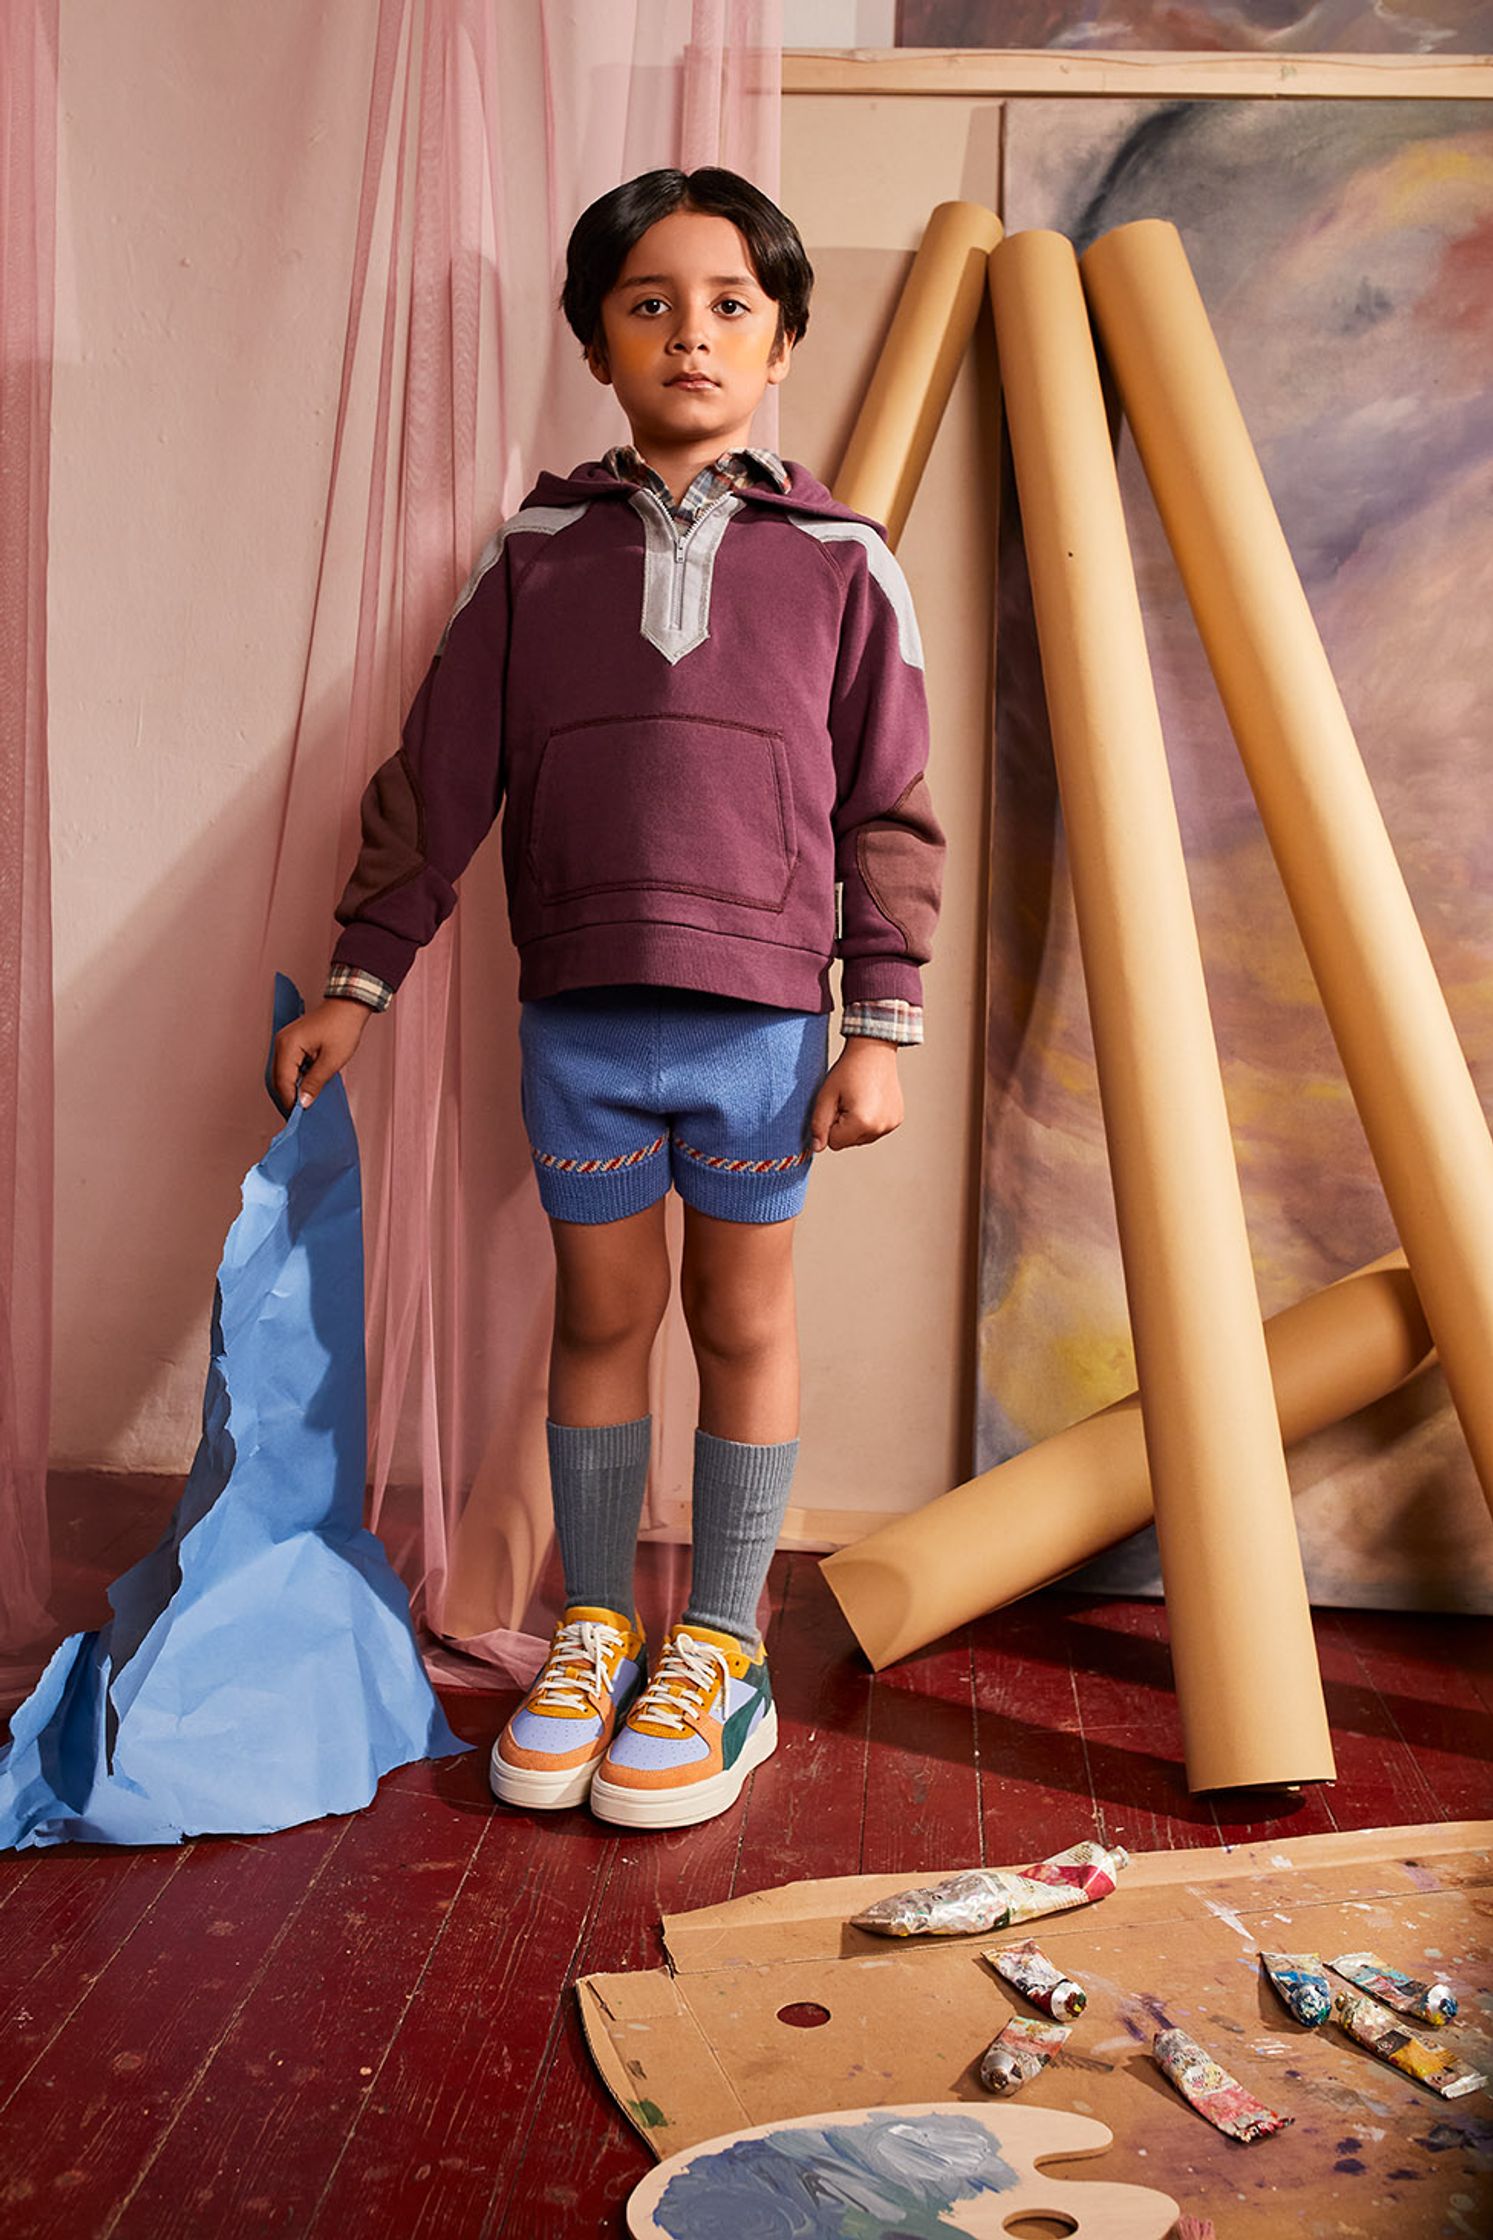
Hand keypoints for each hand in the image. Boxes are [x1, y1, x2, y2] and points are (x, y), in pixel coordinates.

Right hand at [271, 997, 372, 1115]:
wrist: (348, 1006)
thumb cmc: (343, 1027)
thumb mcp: (331, 1060)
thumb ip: (314, 1083)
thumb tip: (302, 1102)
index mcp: (288, 1045)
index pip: (283, 1081)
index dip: (290, 1101)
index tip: (298, 1117)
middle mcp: (281, 1043)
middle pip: (279, 1078)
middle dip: (289, 1096)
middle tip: (302, 1113)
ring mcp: (285, 1042)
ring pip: (283, 1073)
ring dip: (293, 1087)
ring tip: (306, 1101)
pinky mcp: (292, 1043)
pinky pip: (289, 1065)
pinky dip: (296, 1077)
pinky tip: (307, 1086)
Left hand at [808, 1036, 902, 1153]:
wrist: (874, 1051)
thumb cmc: (849, 1070)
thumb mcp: (826, 1096)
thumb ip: (819, 1124)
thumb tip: (817, 1148)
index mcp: (862, 1122)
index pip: (834, 1143)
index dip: (830, 1124)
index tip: (836, 1104)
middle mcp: (880, 1127)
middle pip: (849, 1143)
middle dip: (843, 1126)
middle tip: (847, 1100)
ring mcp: (891, 1124)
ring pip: (861, 1138)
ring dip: (855, 1124)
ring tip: (859, 1099)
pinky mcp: (896, 1120)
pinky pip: (874, 1130)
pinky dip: (869, 1121)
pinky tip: (870, 1101)